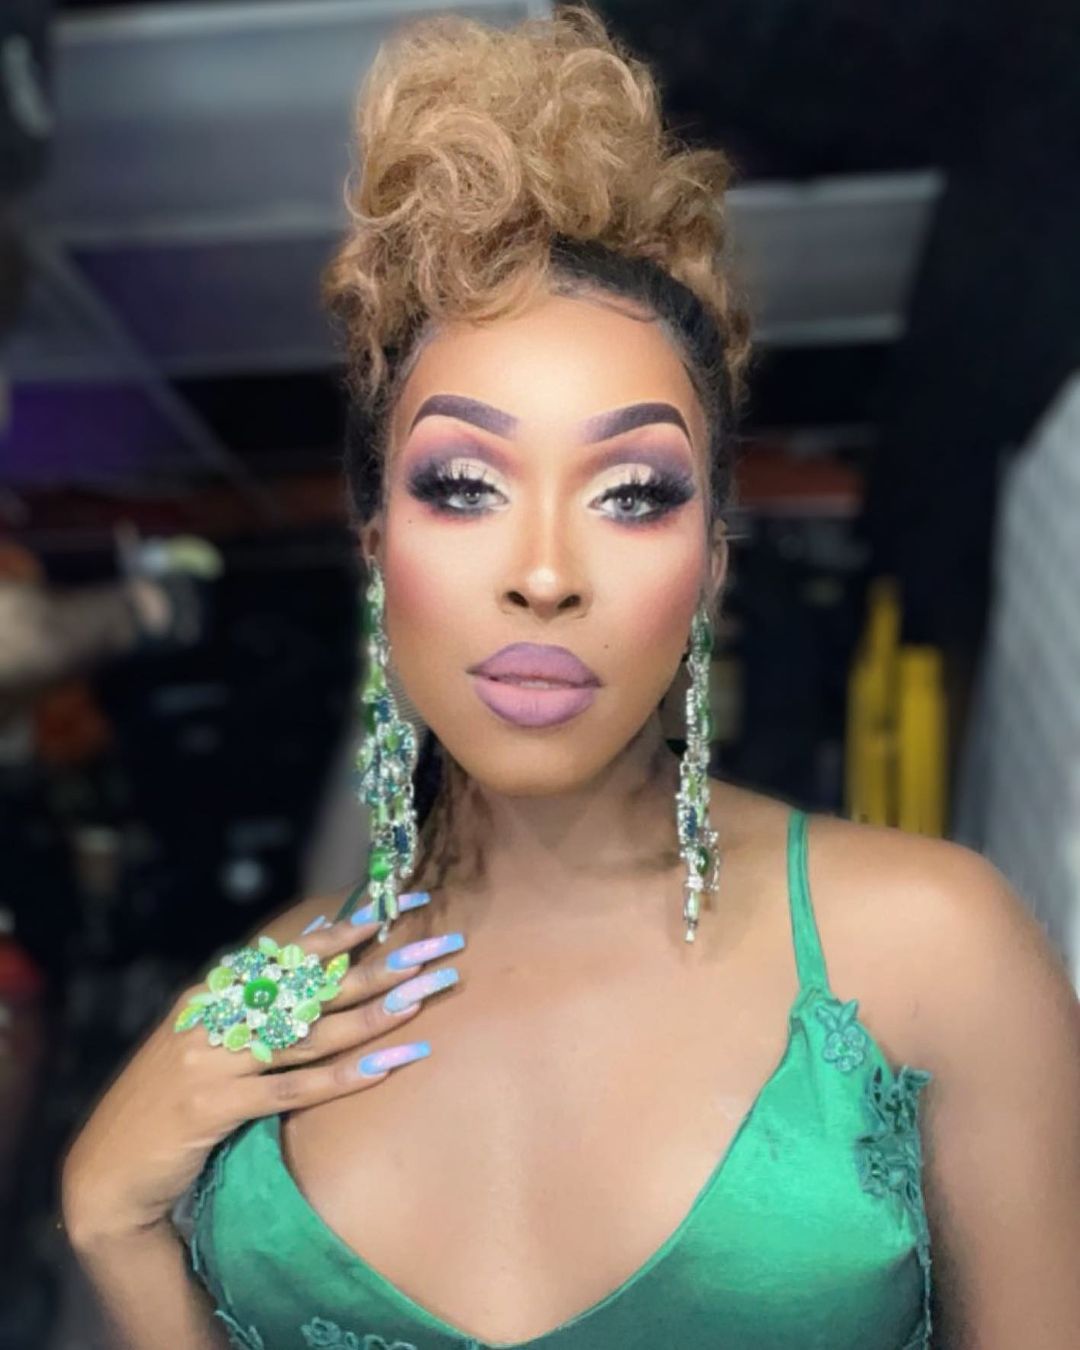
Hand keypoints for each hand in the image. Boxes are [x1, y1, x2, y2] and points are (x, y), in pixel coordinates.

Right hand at [60, 909, 462, 1242]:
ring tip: (424, 998)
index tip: (406, 906)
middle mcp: (218, 1016)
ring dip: (374, 1016)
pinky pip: (291, 1090)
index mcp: (218, 991)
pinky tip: (385, 1067)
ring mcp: (214, 1061)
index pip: (296, 951)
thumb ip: (259, 993)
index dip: (353, 928)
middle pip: (315, 987)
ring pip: (310, 1033)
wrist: (109, 1166)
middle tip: (441, 949)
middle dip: (384, 965)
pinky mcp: (215, 1109)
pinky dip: (340, 1078)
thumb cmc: (172, 1095)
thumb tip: (321, 933)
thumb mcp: (209, 1034)